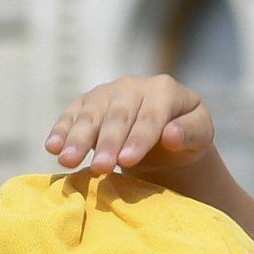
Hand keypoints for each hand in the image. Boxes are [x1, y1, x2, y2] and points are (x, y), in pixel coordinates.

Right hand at [45, 76, 214, 176]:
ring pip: (91, 114)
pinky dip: (60, 131)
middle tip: (101, 168)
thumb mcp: (200, 135)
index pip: (150, 116)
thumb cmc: (184, 137)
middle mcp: (133, 86)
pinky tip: (52, 147)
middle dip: (108, 142)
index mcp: (165, 90)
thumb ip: (191, 133)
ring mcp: (107, 92)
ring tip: (68, 161)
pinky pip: (71, 115)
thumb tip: (171, 135)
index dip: (139, 138)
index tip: (127, 161)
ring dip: (78, 138)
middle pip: (118, 115)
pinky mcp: (87, 103)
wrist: (163, 133)